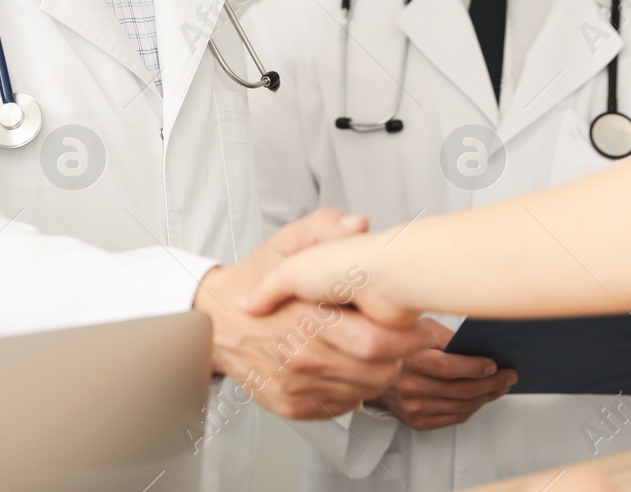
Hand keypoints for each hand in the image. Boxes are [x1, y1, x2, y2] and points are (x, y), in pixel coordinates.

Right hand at [193, 210, 423, 419]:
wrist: (214, 322)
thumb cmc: (252, 283)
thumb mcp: (284, 245)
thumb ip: (320, 229)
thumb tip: (356, 223)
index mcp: (304, 317)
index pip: (374, 342)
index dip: (405, 336)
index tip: (417, 326)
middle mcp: (299, 358)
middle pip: (376, 372)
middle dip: (398, 355)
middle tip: (403, 339)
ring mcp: (295, 387)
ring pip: (363, 392)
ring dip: (377, 372)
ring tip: (374, 349)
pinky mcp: (293, 407)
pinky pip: (341, 406)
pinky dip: (352, 389)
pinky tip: (346, 366)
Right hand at [368, 318, 517, 430]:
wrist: (372, 373)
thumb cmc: (401, 348)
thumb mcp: (420, 330)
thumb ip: (447, 337)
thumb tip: (480, 347)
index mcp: (410, 360)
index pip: (448, 368)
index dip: (475, 367)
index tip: (495, 364)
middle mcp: (410, 386)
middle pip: (461, 390)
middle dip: (491, 383)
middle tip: (509, 376)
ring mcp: (414, 407)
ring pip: (462, 406)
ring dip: (487, 397)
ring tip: (501, 386)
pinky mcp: (417, 421)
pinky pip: (455, 417)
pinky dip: (473, 408)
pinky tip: (482, 397)